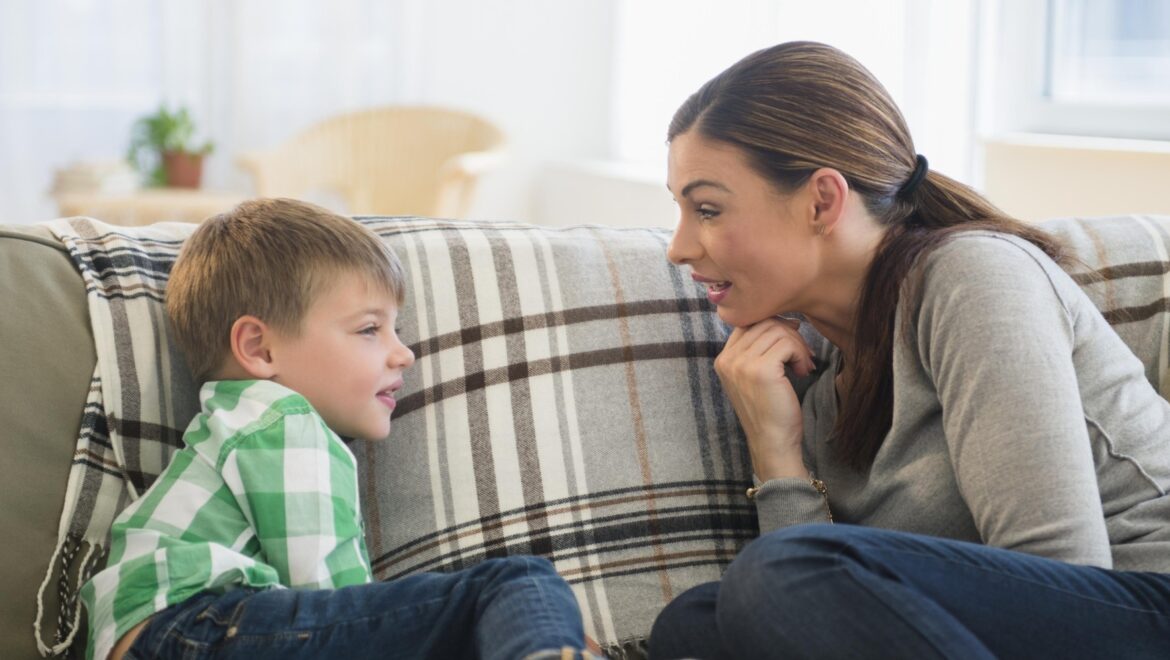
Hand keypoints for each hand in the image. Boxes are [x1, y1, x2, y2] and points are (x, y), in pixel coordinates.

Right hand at [715, 317, 815, 480]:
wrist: (772, 443)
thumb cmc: (770, 412)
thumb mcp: (756, 376)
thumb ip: (759, 350)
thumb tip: (785, 320)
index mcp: (723, 360)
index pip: (748, 323)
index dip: (773, 327)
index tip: (790, 343)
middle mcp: (728, 359)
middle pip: (764, 322)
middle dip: (789, 335)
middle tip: (801, 356)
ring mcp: (742, 364)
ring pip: (777, 330)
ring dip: (797, 345)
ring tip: (802, 366)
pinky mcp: (761, 370)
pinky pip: (786, 343)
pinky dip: (800, 354)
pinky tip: (802, 371)